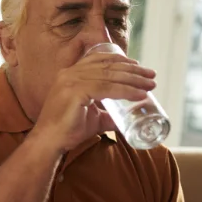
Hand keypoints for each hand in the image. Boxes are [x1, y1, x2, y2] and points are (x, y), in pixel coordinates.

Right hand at [33, 51, 155, 152]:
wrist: (50, 142)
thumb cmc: (68, 130)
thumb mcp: (93, 117)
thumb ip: (108, 115)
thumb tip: (128, 119)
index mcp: (71, 73)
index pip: (99, 59)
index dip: (121, 60)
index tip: (139, 67)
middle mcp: (70, 73)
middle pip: (108, 66)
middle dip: (133, 70)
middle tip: (152, 76)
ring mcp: (71, 81)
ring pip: (109, 76)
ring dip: (133, 80)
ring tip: (150, 85)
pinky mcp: (74, 92)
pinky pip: (106, 89)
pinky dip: (125, 91)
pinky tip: (139, 95)